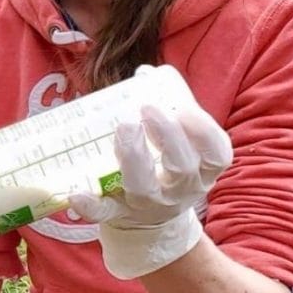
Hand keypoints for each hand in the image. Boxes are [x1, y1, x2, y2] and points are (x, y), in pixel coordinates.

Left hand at [70, 103, 232, 278]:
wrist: (149, 218)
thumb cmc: (165, 164)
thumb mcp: (177, 140)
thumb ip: (168, 105)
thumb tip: (146, 73)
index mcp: (201, 169)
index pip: (216, 155)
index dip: (204, 132)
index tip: (184, 109)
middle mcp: (180, 190)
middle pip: (182, 168)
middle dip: (167, 136)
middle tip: (148, 108)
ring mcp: (148, 205)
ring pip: (144, 187)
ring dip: (133, 156)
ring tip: (124, 126)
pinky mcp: (117, 215)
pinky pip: (104, 213)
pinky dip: (90, 205)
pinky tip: (77, 192)